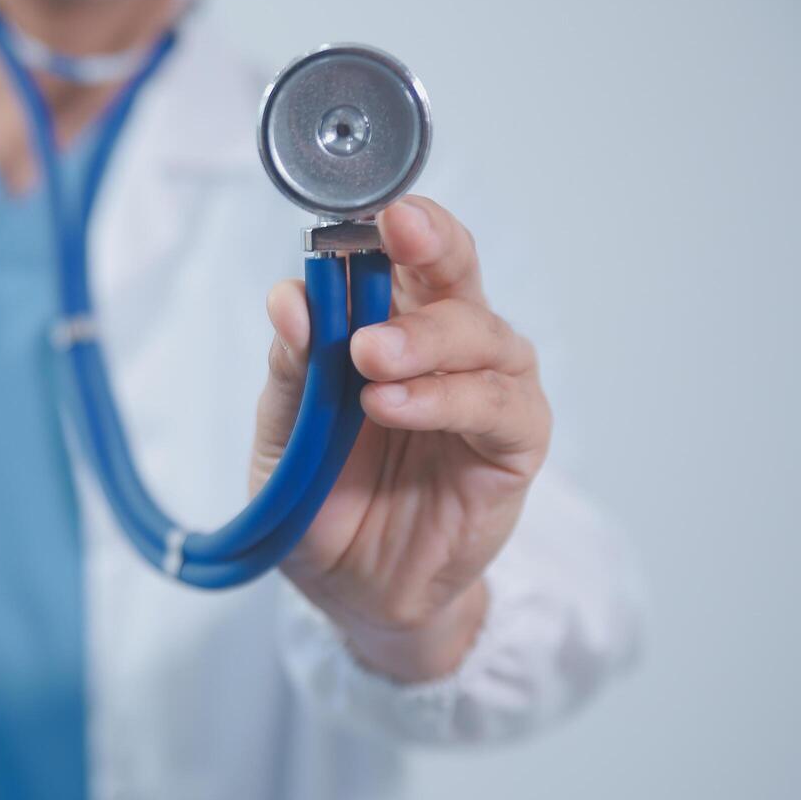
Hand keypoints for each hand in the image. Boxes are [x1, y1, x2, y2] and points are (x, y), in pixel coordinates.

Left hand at [251, 197, 551, 683]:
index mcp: (390, 324)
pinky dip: (448, 399)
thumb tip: (290, 298)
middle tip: (394, 235)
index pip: (403, 253)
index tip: (370, 207)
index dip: (394, 222)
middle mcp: (446, 347)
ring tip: (369, 359)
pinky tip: (395, 404)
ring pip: (483, 333)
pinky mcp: (514, 446)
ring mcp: (487, 392)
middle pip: (457, 270)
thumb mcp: (285, 436)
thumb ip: (293, 370)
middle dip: (432, 243)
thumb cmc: (323, 502)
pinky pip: (498, 407)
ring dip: (426, 337)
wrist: (354, 592)